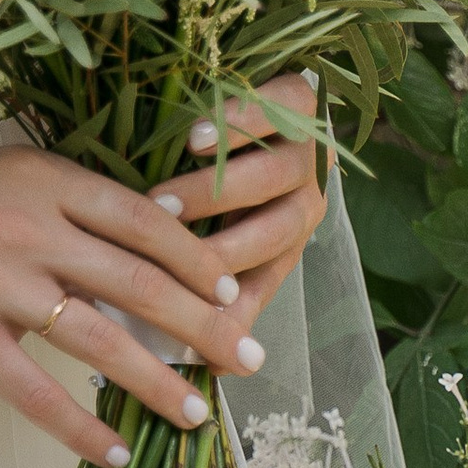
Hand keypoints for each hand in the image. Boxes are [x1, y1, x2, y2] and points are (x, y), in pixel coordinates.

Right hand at [0, 131, 286, 467]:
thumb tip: (128, 245)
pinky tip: (113, 450)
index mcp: (41, 178)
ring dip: (158, 380)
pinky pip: (34, 390)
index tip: (233, 286)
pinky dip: (79, 425)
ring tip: (200, 412)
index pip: (141, 219)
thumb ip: (56, 204)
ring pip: (99, 339)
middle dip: (205, 324)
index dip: (194, 256)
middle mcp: (29, 227)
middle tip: (251, 357)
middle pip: (140, 281)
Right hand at [158, 75, 327, 318]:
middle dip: (220, 249)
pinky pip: (281, 109)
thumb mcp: (209, 238)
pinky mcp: (300, 95)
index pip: (263, 282)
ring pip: (275, 176)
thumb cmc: (215, 181)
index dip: (227, 305)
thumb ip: (209, 296)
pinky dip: (242, 124)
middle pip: (277, 232)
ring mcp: (306, 147)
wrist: (256, 105)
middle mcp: (304, 198)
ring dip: (217, 192)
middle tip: (161, 258)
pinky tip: (195, 137)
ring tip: (164, 201)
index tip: (181, 318)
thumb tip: (203, 372)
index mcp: (286, 241)